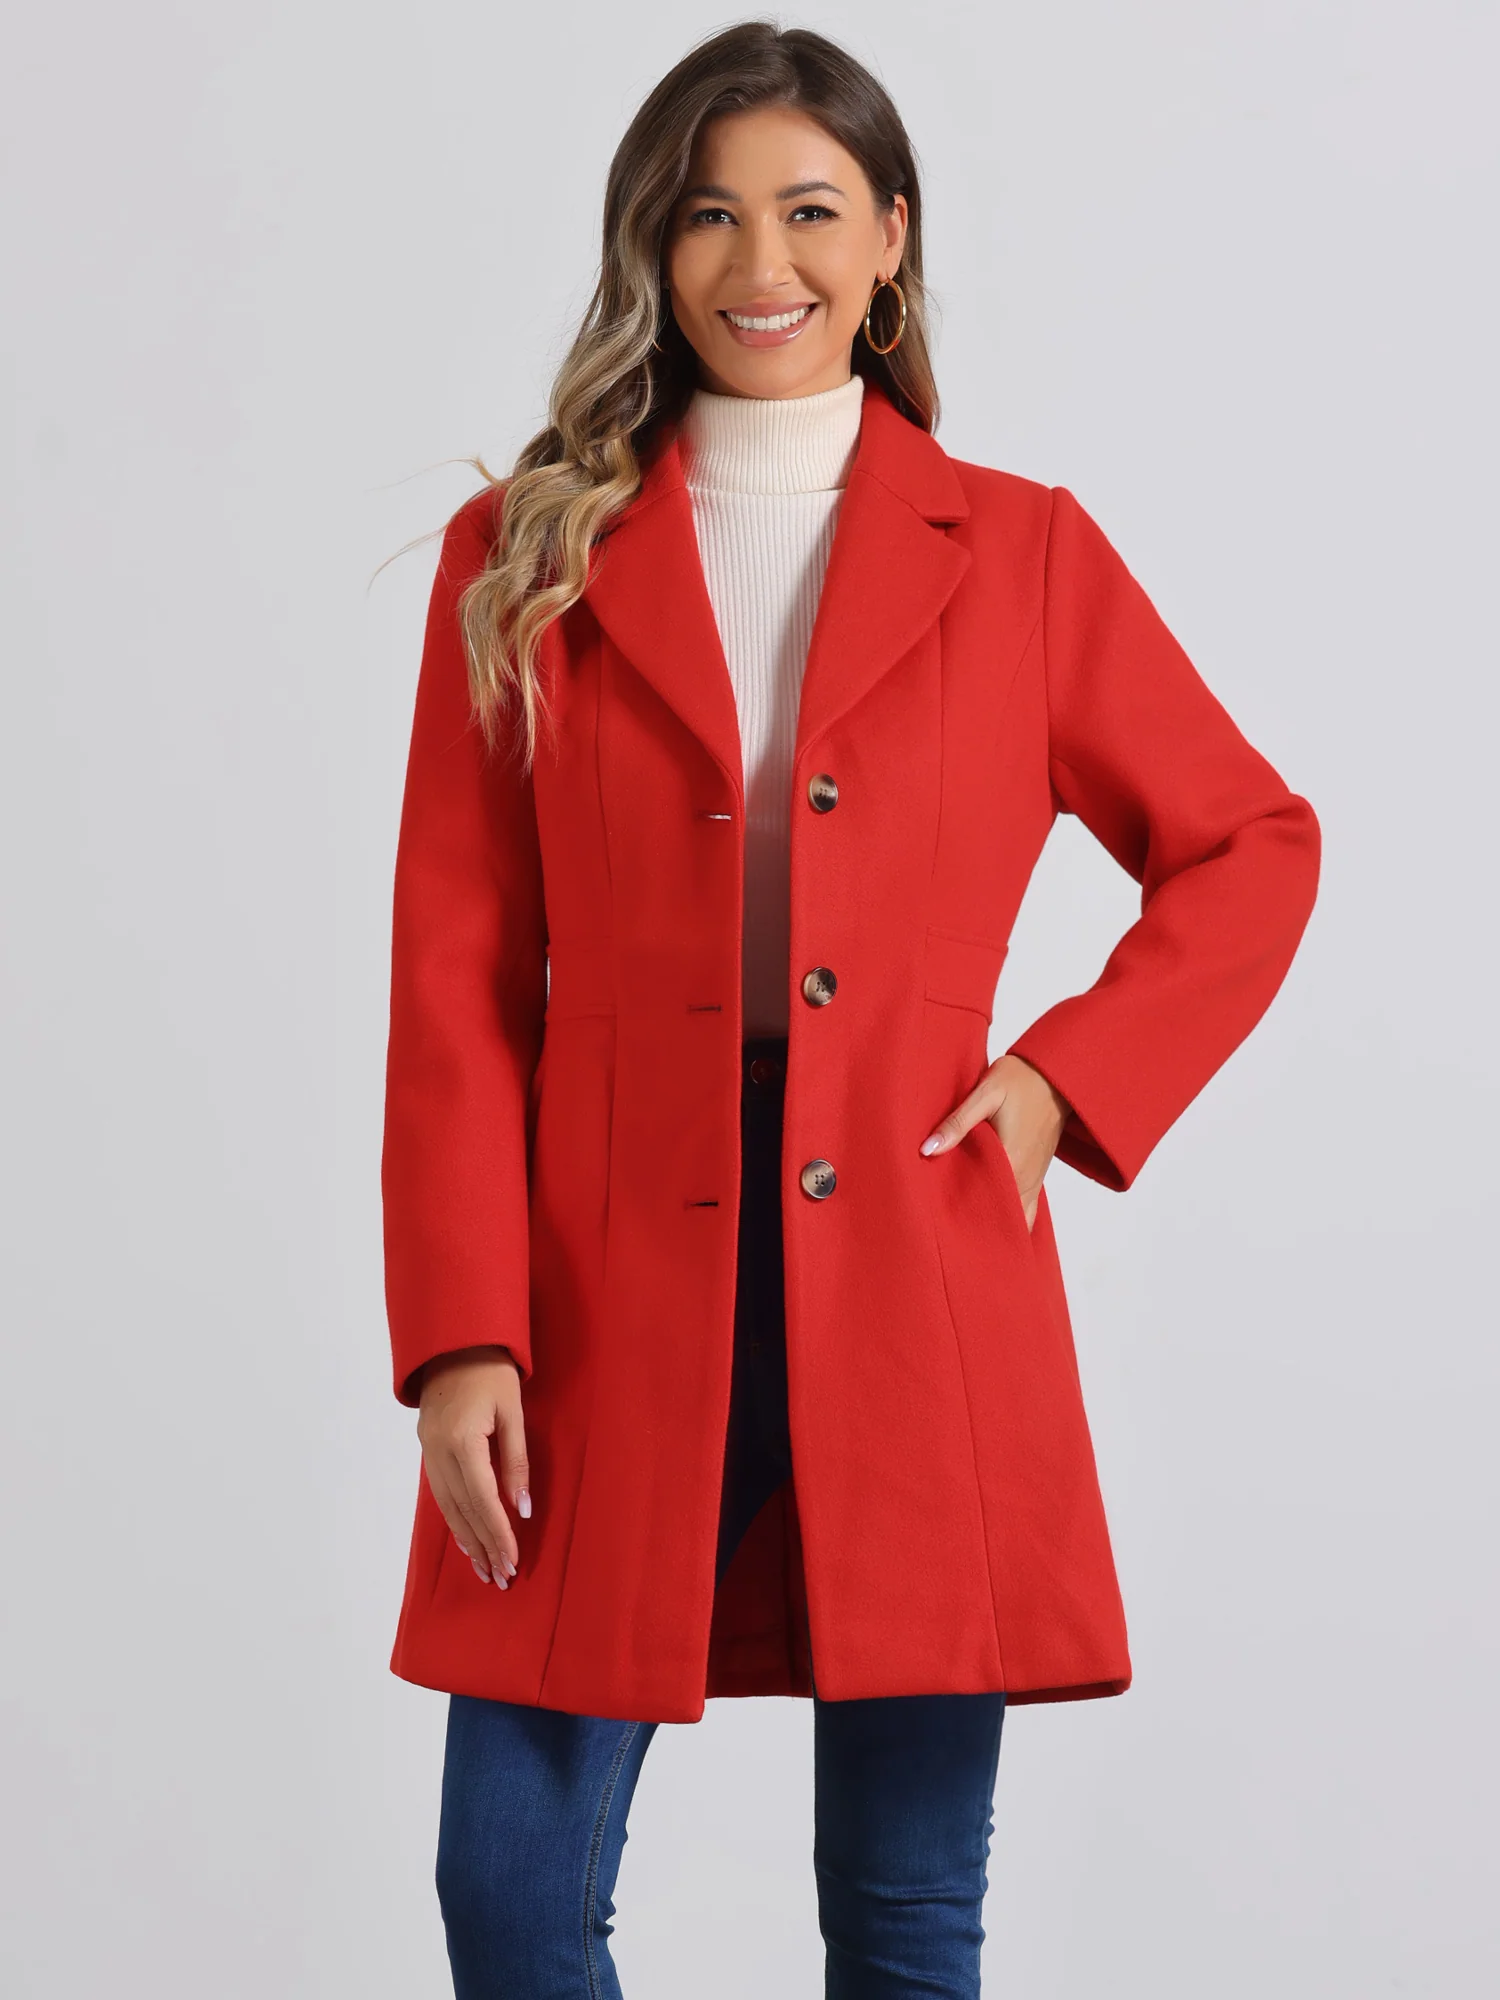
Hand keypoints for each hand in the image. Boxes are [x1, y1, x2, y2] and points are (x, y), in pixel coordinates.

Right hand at [414, 1346, 529, 1587]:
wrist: (454, 1342)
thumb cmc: (491, 1372)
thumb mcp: (513, 1412)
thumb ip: (516, 1462)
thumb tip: (522, 1508)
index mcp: (462, 1440)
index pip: (483, 1499)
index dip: (498, 1534)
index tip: (512, 1560)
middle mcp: (439, 1451)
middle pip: (463, 1510)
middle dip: (483, 1547)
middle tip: (501, 1578)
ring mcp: (428, 1451)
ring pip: (447, 1507)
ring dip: (466, 1541)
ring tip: (485, 1570)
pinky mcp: (427, 1449)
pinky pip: (440, 1494)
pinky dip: (454, 1519)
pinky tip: (466, 1538)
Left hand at [919, 1054, 1070, 1230]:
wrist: (1056, 1074)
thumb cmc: (1021, 1080)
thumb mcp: (985, 1094)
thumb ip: (957, 1123)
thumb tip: (927, 1149)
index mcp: (1011, 1162)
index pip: (982, 1205)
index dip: (959, 1214)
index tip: (938, 1220)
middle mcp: (1025, 1178)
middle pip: (999, 1218)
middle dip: (974, 1225)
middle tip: (946, 1226)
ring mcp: (1034, 1179)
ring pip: (1015, 1218)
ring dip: (993, 1222)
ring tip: (964, 1224)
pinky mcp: (1037, 1174)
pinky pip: (1026, 1208)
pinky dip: (1010, 1216)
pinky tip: (988, 1211)